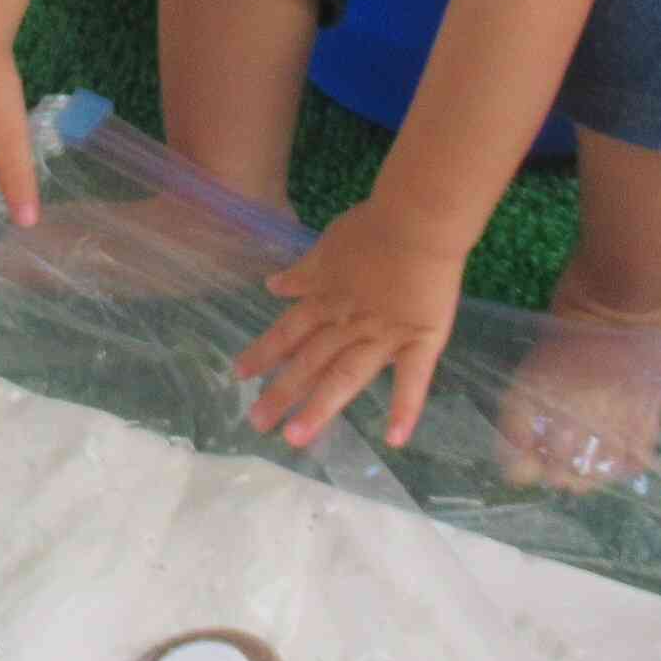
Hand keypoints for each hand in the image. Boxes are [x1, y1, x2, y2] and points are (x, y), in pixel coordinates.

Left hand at [234, 200, 465, 448]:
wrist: (418, 220)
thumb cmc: (376, 226)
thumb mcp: (328, 245)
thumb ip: (303, 272)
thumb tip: (271, 286)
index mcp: (328, 297)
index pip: (289, 329)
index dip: (265, 351)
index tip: (239, 374)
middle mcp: (348, 322)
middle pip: (310, 360)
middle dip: (282, 391)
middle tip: (256, 423)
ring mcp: (384, 335)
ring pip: (345, 376)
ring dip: (320, 407)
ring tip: (295, 438)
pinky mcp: (420, 341)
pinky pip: (413, 379)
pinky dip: (405, 409)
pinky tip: (394, 440)